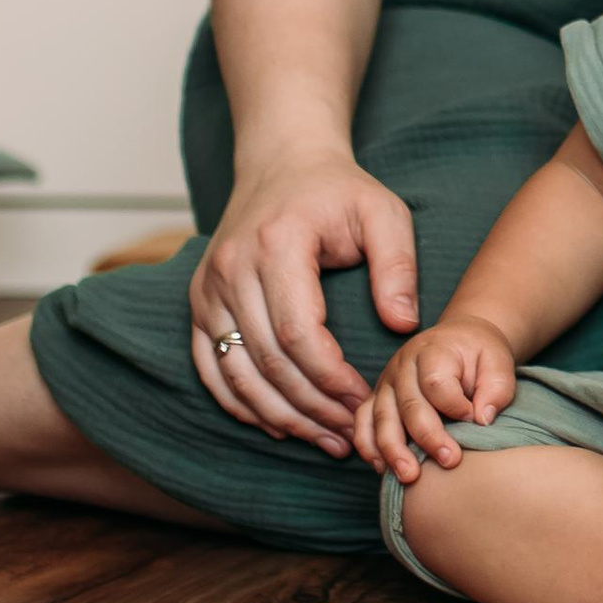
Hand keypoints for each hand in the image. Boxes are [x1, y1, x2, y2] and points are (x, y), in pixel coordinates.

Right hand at [189, 143, 419, 451]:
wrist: (282, 163)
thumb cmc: (338, 191)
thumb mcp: (384, 213)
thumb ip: (398, 265)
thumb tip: (402, 325)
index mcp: (279, 245)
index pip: (299, 333)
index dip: (331, 378)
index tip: (364, 398)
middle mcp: (233, 268)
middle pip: (267, 361)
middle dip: (312, 407)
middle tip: (351, 432)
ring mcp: (209, 287)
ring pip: (236, 373)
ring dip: (279, 416)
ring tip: (324, 439)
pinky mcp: (200, 302)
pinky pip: (210, 366)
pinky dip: (240, 403)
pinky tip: (279, 425)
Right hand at [354, 319, 517, 484]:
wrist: (459, 340)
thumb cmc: (479, 355)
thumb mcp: (498, 362)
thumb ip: (496, 389)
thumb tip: (482, 420)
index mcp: (433, 351)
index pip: (436, 383)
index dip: (454, 406)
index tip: (473, 420)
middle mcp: (403, 366)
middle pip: (408, 405)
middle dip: (428, 437)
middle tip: (450, 461)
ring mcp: (386, 383)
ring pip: (381, 418)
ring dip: (393, 450)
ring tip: (409, 476)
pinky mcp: (377, 399)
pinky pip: (363, 423)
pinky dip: (368, 447)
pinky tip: (383, 469)